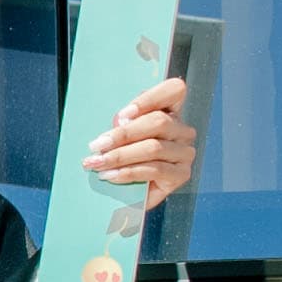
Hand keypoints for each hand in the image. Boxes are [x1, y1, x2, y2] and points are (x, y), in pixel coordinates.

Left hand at [84, 76, 198, 206]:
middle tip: (97, 145)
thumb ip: (123, 124)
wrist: (130, 191)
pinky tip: (110, 175)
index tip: (122, 115)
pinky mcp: (181, 175)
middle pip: (158, 122)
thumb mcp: (121, 135)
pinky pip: (154, 170)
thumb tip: (120, 124)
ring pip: (153, 148)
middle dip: (123, 134)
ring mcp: (185, 153)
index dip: (150, 99)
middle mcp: (183, 130)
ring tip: (97, 162)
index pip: (174, 90)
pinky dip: (128, 172)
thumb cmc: (124, 157)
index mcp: (171, 111)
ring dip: (120, 156)